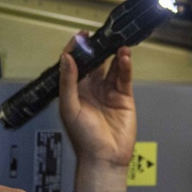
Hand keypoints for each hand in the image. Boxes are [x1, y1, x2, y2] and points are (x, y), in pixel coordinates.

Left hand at [58, 34, 136, 191]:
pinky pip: (124, 77)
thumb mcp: (70, 108)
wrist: (105, 158)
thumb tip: (66, 58)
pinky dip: (125, 66)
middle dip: (98, 48)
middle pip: (95, 62)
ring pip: (112, 67)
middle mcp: (91, 89)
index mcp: (75, 91)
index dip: (77, 49)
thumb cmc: (84, 138)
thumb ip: (68, 82)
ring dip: (114, 54)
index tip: (81, 36)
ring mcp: (108, 92)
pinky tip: (124, 57)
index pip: (75, 64)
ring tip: (118, 42)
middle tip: (102, 34)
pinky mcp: (123, 97)